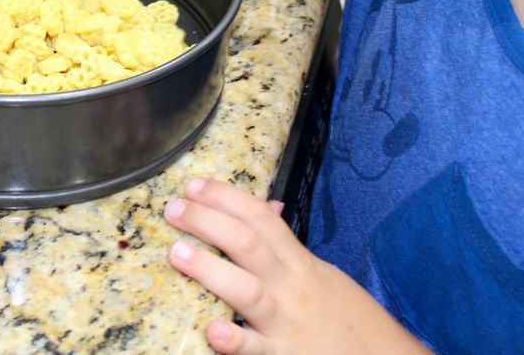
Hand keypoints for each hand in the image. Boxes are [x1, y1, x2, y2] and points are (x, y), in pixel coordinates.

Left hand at [163, 178, 428, 354]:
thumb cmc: (350, 320)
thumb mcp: (322, 275)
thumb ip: (289, 247)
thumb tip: (268, 207)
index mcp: (300, 264)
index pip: (261, 218)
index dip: (225, 197)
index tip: (193, 184)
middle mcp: (292, 287)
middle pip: (248, 243)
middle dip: (208, 221)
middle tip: (173, 209)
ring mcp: (287, 324)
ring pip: (246, 290)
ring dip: (210, 269)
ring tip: (177, 253)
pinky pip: (257, 350)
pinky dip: (235, 340)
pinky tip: (213, 330)